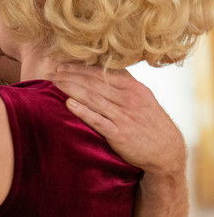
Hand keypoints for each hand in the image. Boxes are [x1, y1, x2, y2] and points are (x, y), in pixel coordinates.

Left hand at [52, 65, 185, 177]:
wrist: (167, 151)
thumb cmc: (151, 123)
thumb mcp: (143, 99)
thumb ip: (124, 86)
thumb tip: (103, 72)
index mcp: (134, 88)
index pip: (102, 73)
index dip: (80, 68)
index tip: (62, 65)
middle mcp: (129, 99)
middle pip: (94, 83)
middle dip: (69, 76)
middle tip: (49, 73)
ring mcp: (124, 116)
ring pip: (92, 98)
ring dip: (70, 89)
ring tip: (52, 84)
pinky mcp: (119, 133)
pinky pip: (97, 120)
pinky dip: (82, 111)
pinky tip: (68, 103)